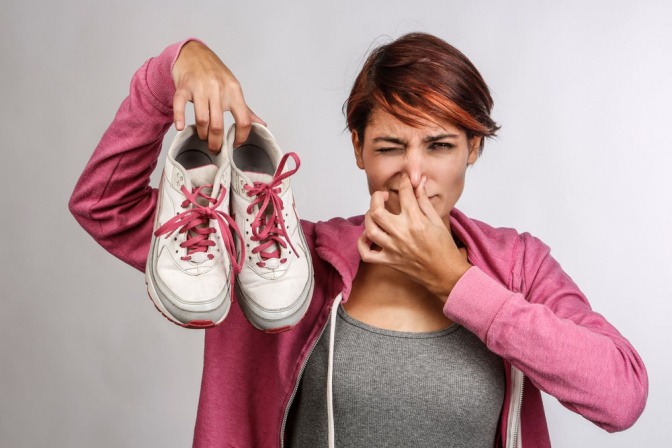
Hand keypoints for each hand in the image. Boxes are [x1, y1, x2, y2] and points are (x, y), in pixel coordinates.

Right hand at [172, 40, 264, 150]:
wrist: (193, 53)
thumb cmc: (215, 74)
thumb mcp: (233, 89)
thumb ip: (246, 110)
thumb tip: (262, 125)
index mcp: (234, 91)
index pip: (244, 120)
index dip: (241, 136)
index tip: (236, 144)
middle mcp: (218, 89)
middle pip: (219, 124)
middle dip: (216, 142)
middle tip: (215, 149)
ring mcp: (200, 87)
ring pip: (202, 119)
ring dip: (202, 133)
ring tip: (203, 136)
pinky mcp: (184, 87)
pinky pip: (180, 105)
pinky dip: (180, 118)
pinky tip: (181, 128)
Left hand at [357, 175, 470, 299]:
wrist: (446, 273)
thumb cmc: (444, 248)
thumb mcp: (437, 221)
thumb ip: (424, 201)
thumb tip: (419, 184)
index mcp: (416, 221)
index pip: (404, 194)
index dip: (403, 182)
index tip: (403, 180)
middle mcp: (401, 234)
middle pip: (377, 211)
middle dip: (376, 198)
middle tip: (381, 196)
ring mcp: (393, 248)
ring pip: (370, 229)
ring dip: (368, 218)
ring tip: (374, 213)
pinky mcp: (389, 261)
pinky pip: (367, 254)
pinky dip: (363, 244)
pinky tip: (367, 235)